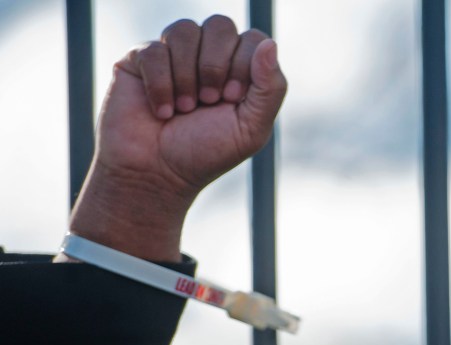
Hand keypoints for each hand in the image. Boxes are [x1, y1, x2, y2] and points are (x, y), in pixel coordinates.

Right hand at [61, 16, 286, 261]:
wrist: (156, 175)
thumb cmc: (206, 154)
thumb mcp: (251, 129)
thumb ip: (269, 88)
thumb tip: (270, 43)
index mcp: (240, 71)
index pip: (253, 39)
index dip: (244, 64)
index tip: (232, 98)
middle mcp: (207, 57)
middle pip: (220, 25)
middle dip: (215, 65)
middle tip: (209, 101)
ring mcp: (173, 55)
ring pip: (185, 31)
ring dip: (187, 76)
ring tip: (185, 109)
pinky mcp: (140, 59)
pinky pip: (153, 49)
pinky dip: (160, 84)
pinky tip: (162, 111)